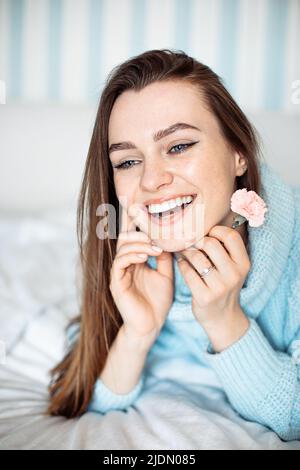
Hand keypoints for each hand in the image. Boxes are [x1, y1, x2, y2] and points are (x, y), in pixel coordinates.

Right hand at [109, 205, 173, 348]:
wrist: (151, 326)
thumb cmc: (157, 302)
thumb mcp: (166, 274)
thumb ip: (164, 257)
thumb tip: (168, 238)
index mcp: (135, 260)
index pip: (132, 236)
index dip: (131, 219)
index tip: (133, 201)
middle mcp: (125, 263)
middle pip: (124, 237)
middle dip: (137, 229)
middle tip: (152, 230)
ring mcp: (119, 273)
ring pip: (122, 248)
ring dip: (139, 243)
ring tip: (154, 246)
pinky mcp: (116, 283)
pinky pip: (120, 263)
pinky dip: (132, 255)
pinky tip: (145, 256)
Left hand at [176, 225, 250, 350]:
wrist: (223, 318)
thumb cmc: (224, 285)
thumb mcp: (233, 268)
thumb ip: (224, 249)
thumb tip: (203, 223)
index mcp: (243, 264)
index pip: (230, 236)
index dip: (216, 231)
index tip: (207, 235)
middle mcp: (234, 274)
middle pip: (210, 244)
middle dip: (197, 241)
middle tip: (190, 243)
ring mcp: (220, 287)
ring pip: (197, 257)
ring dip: (186, 252)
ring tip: (183, 251)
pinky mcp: (204, 297)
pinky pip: (187, 272)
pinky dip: (182, 264)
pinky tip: (182, 263)